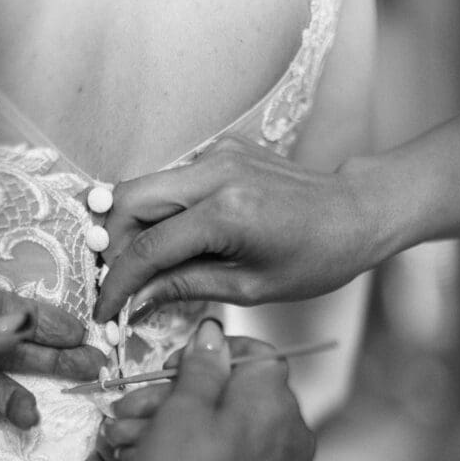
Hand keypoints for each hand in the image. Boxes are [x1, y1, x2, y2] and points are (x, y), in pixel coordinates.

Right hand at [83, 323, 313, 460]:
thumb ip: (201, 367)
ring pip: (225, 429)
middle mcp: (288, 431)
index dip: (211, 354)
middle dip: (176, 397)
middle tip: (128, 410)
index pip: (256, 353)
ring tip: (122, 443)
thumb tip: (213, 333)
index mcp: (273, 400)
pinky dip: (194, 456)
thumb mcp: (182, 411)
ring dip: (174, 428)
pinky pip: (231, 460)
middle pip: (233, 394)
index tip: (172, 368)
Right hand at [95, 136, 382, 322]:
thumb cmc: (316, 258)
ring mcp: (216, 153)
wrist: (355, 212)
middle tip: (117, 282)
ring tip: (141, 268)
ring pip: (144, 186)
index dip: (117, 283)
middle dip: (111, 245)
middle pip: (128, 199)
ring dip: (131, 228)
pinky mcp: (219, 150)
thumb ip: (186, 287)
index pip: (147, 248)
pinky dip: (158, 213)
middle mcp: (215, 172)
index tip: (103, 311)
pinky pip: (170, 181)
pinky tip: (171, 243)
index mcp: (227, 212)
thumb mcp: (250, 288)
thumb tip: (136, 300)